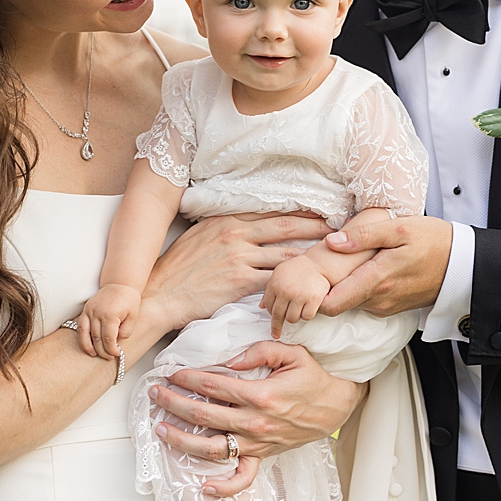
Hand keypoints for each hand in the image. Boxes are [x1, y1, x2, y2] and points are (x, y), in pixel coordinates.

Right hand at [80, 284, 139, 357]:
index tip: (116, 354)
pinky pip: (81, 327)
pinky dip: (82, 338)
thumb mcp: (133, 317)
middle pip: (97, 338)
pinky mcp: (85, 310)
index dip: (111, 349)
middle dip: (103, 350)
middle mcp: (97, 313)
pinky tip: (87, 345)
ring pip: (86, 334)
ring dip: (90, 347)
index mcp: (110, 315)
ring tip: (95, 355)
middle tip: (108, 357)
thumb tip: (116, 342)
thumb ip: (125, 332)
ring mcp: (89, 311)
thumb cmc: (128, 299)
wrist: (120, 283)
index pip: (108, 338)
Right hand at [141, 212, 332, 331]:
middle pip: (288, 226)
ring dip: (312, 255)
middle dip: (317, 226)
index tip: (321, 207)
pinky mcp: (240, 282)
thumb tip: (247, 221)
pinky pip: (275, 280)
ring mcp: (240, 257)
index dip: (300, 209)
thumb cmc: (178, 267)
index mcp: (228, 219)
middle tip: (340, 225)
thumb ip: (226, 226)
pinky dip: (295, 282)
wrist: (160, 294)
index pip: (272, 210)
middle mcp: (237, 233)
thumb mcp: (200, 235)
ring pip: (286, 253)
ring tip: (333, 255)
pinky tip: (311, 284)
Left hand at [150, 341, 363, 496]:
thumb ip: (259, 350)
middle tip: (155, 392)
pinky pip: (243, 477)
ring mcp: (258, 443)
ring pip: (213, 448)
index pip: (214, 386)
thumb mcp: (291, 352)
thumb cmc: (312, 376)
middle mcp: (255, 423)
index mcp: (261, 395)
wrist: (336, 404)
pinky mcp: (264, 455)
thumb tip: (230, 359)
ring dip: (182, 440)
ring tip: (161, 428)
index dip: (188, 377)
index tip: (172, 372)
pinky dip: (224, 486)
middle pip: (204, 414)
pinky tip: (204, 487)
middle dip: (174, 402)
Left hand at [261, 258, 329, 338]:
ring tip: (297, 311)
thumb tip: (261, 306)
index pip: (268, 306)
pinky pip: (307, 317)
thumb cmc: (297, 269)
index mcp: (275, 284)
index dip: (270, 314)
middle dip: (277, 325)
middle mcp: (285, 291)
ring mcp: (299, 296)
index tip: (273, 320)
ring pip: (292, 319)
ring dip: (294, 318)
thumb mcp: (279, 274)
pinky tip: (308, 309)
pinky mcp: (313, 299)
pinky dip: (307, 315)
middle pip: (278, 316)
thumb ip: (269, 290)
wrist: (317, 263)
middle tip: (277, 333)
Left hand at [319, 214, 453, 315]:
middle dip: (325, 288)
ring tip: (343, 262)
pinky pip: (367, 302)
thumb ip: (364, 235)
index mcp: (376, 281)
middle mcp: (379, 300)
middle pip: (337, 304)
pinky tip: (364, 268)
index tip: (308, 275)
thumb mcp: (400, 228)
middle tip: (320, 264)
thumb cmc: (434, 242)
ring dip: (344, 287)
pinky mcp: (393, 307)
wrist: (465, 265)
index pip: (330, 304)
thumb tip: (332, 241)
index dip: (313, 294)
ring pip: (352, 303)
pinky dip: (359, 288)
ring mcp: (386, 306)